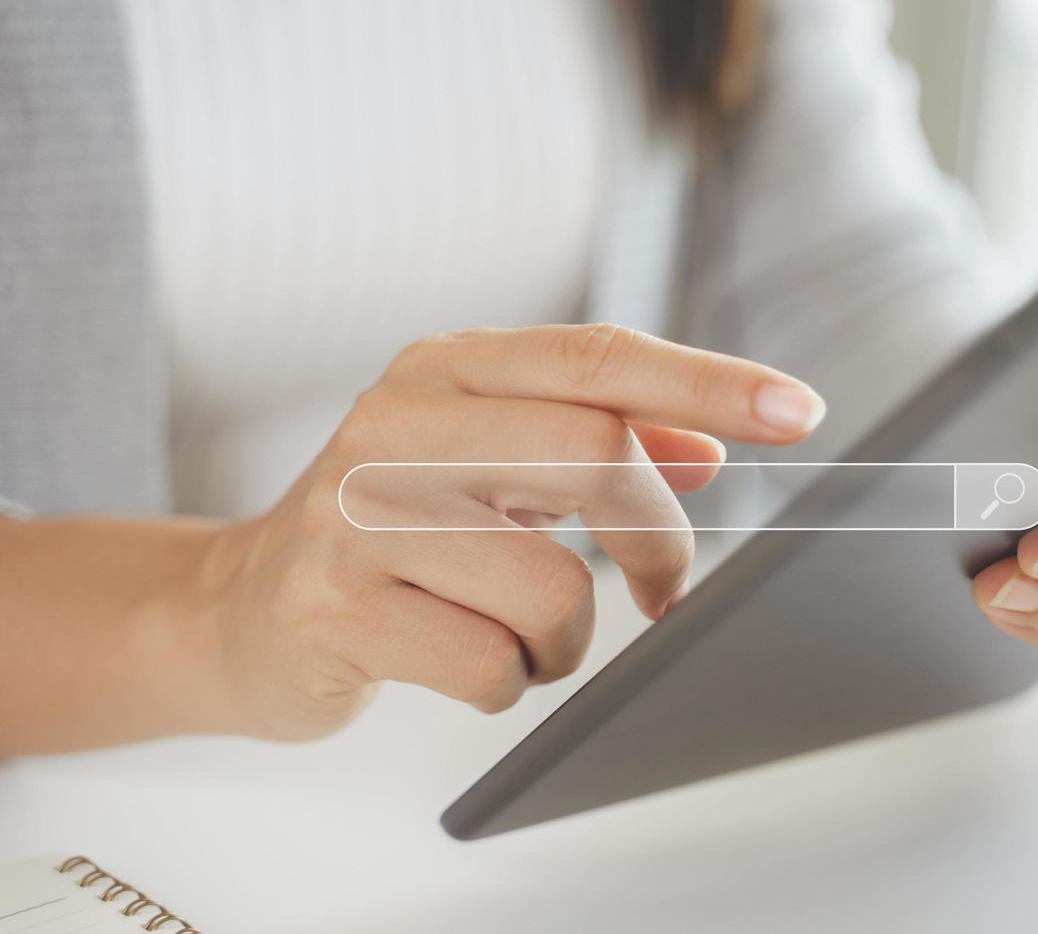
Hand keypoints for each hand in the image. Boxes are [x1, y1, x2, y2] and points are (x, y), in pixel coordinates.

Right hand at [191, 324, 825, 740]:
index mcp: (448, 371)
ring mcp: (357, 512)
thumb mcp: (489, 461)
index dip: (709, 382)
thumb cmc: (390, 527)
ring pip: (552, 584)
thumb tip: (712, 446)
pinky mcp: (333, 605)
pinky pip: (490, 663)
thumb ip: (599, 441)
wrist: (238, 607)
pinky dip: (509, 681)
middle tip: (662, 587)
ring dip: (567, 638)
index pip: (600, 357)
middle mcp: (398, 423)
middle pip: (594, 456)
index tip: (799, 411)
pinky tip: (467, 662)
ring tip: (526, 635)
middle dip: (656, 539)